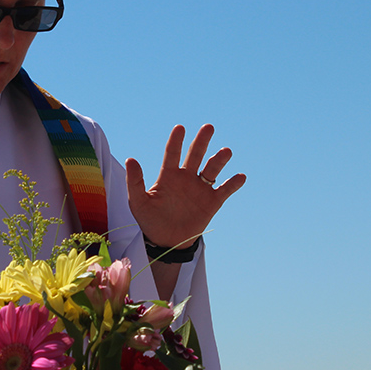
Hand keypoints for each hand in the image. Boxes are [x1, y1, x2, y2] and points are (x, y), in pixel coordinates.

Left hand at [126, 124, 245, 250]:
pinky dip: (233, 183)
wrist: (166, 241)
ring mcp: (200, 189)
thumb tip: (130, 159)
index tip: (180, 128)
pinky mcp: (212, 202)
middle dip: (201, 141)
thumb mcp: (138, 202)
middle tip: (208, 127)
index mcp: (168, 175)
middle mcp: (186, 178)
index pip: (172, 153)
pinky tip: (240, 176)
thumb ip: (135, 181)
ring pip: (211, 169)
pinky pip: (224, 190)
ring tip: (226, 151)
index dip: (176, 141)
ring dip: (219, 160)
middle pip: (195, 155)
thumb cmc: (150, 220)